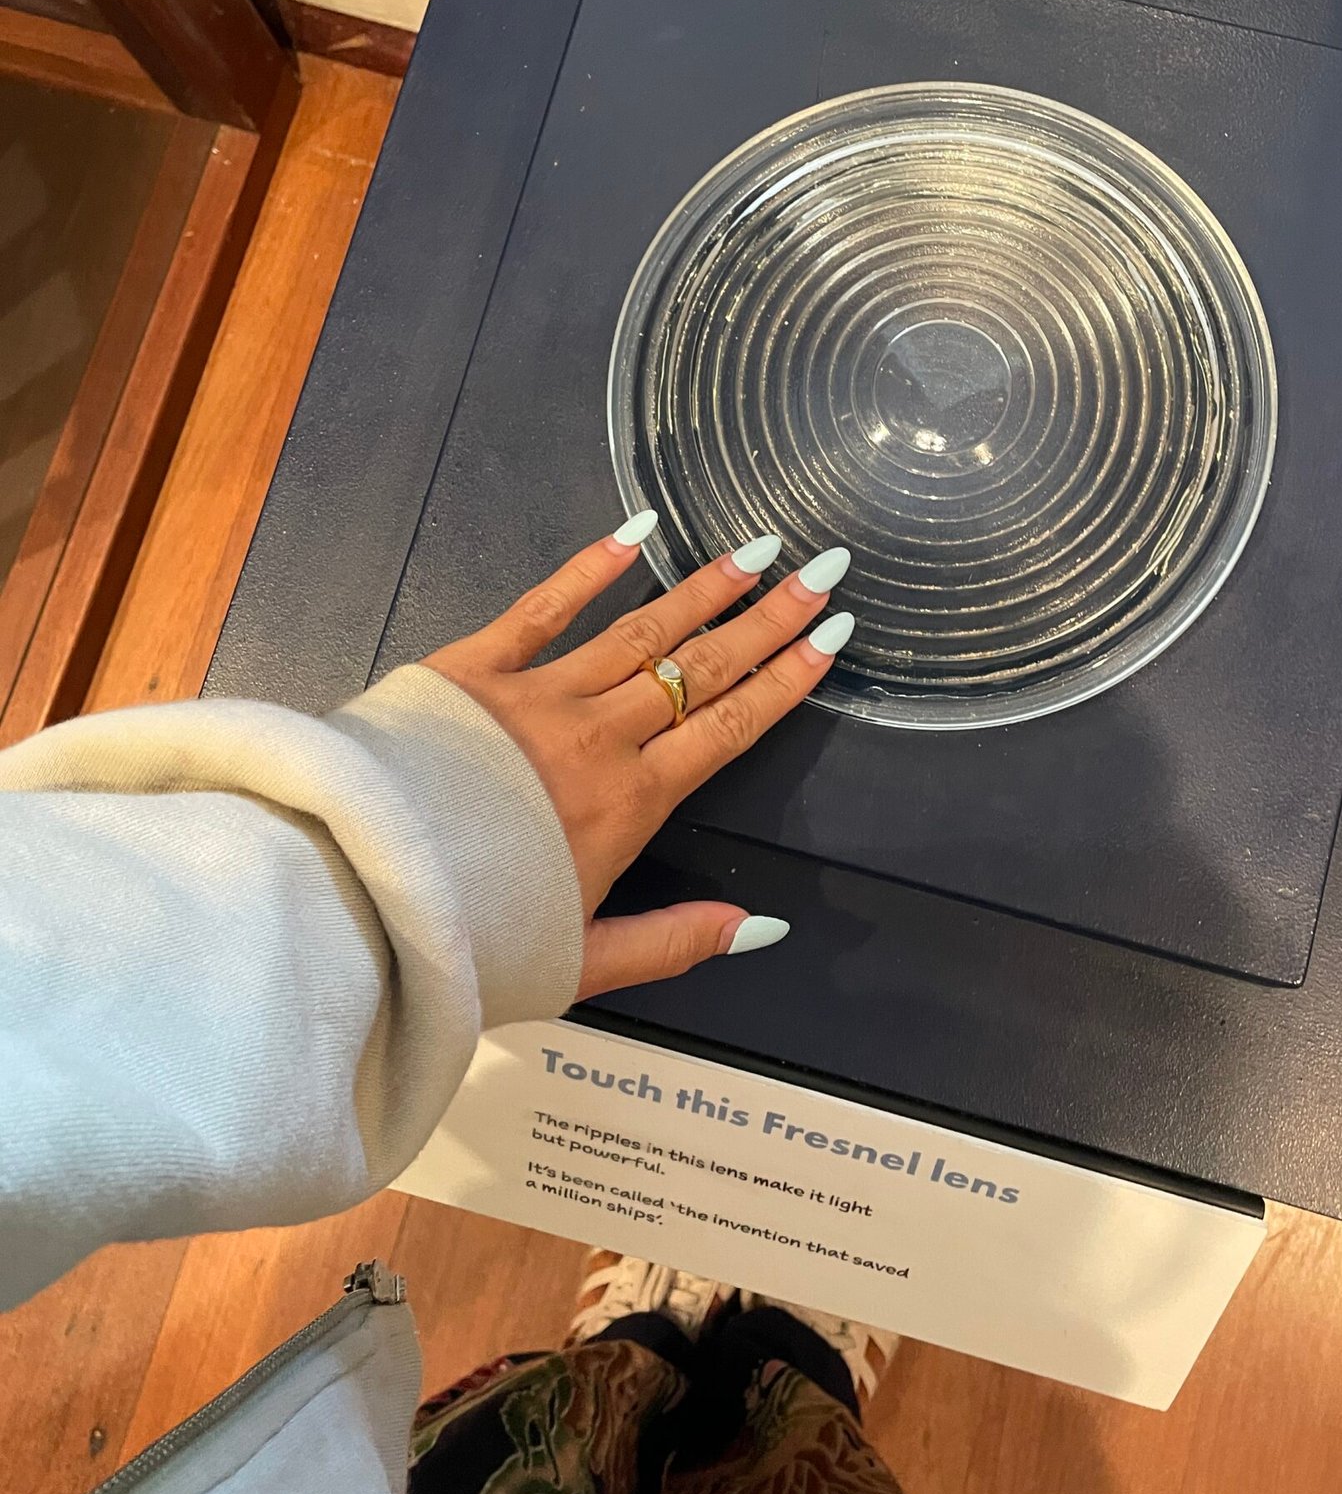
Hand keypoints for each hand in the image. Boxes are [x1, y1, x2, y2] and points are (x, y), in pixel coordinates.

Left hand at [425, 516, 853, 1001]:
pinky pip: (543, 606)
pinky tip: (636, 530)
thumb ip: (676, 941)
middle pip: (700, 669)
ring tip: (754, 551)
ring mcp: (536, 696)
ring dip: (703, 588)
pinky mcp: (472, 670)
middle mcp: (596, 739)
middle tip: (821, 572)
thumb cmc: (466, 934)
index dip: (785, 681)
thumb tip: (760, 926)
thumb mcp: (584, 962)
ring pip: (639, 630)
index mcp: (629, 804)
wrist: (359, 893)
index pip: (729, 727)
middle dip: (767, 619)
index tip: (830, 638)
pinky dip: (591, 566)